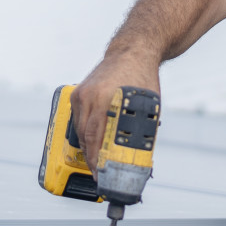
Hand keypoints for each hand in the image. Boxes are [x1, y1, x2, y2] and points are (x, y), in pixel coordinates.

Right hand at [73, 52, 160, 172]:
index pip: (97, 137)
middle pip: (86, 136)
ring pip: (79, 129)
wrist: (131, 52)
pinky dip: (83, 132)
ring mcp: (82, 93)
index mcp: (108, 100)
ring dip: (86, 146)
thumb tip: (138, 156)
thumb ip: (140, 129)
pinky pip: (78, 118)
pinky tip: (90, 142)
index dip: (98, 159)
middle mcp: (91, 96)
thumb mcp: (148, 106)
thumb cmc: (143, 78)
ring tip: (94, 160)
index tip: (101, 173)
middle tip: (98, 172)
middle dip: (91, 157)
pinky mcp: (78, 92)